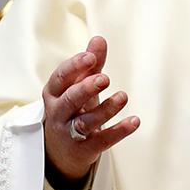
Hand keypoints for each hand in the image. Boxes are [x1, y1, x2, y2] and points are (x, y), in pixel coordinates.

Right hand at [42, 36, 139, 189]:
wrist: (61, 151)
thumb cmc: (72, 109)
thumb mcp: (78, 86)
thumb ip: (90, 64)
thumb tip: (99, 39)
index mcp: (54, 93)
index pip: (60, 78)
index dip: (74, 67)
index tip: (91, 57)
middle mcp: (59, 112)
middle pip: (69, 100)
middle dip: (86, 88)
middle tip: (105, 78)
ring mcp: (69, 133)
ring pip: (85, 122)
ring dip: (105, 109)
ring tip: (123, 97)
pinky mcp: (84, 149)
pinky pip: (102, 140)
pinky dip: (119, 131)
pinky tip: (134, 121)